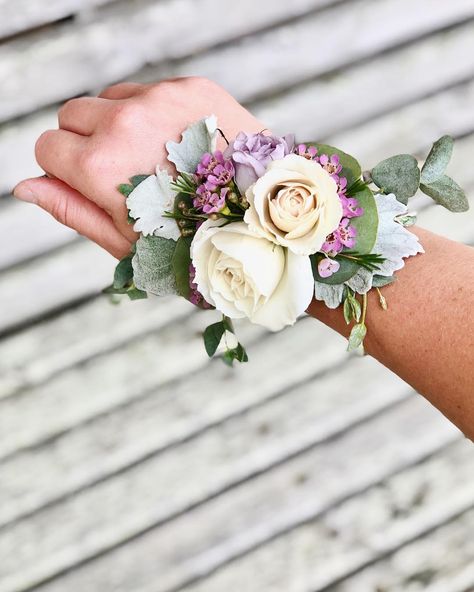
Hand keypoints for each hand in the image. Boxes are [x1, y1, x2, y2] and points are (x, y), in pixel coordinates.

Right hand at [13, 77, 263, 258]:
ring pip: (111, 98)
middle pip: (72, 114)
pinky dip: (155, 114)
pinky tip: (182, 146)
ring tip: (158, 161)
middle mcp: (124, 121)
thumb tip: (26, 186)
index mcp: (99, 165)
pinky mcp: (192, 87)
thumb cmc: (193, 242)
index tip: (93, 185)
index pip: (47, 146)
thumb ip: (71, 209)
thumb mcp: (126, 242)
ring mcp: (160, 99)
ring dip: (121, 124)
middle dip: (87, 142)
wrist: (265, 219)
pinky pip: (150, 90)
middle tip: (127, 175)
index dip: (65, 169)